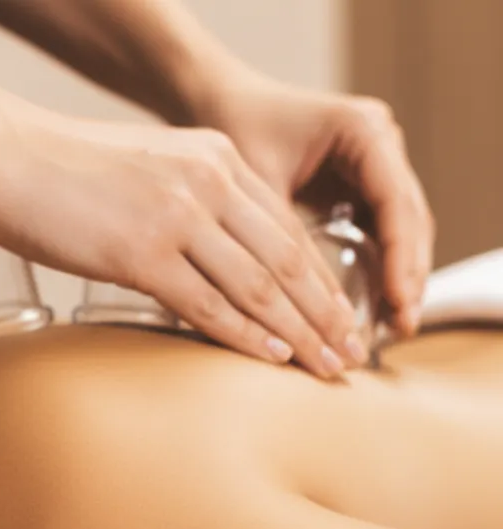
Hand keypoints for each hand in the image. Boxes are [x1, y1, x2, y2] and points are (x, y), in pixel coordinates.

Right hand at [0, 107, 362, 377]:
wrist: (6, 155)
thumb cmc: (61, 169)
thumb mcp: (145, 167)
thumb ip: (184, 202)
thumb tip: (202, 255)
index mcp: (216, 157)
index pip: (287, 229)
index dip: (320, 279)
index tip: (338, 315)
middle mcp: (210, 181)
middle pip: (288, 259)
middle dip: (325, 313)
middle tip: (349, 352)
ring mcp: (178, 217)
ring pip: (259, 285)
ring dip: (299, 333)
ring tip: (325, 366)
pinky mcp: (141, 253)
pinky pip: (209, 304)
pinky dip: (246, 336)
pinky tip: (272, 358)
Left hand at [193, 71, 434, 337]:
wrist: (221, 100)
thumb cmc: (234, 130)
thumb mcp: (254, 180)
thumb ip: (277, 230)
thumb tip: (292, 297)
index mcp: (364, 131)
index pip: (394, 201)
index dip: (399, 255)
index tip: (398, 299)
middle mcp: (381, 144)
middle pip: (408, 218)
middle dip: (407, 274)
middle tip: (400, 326)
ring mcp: (376, 165)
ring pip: (401, 230)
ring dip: (399, 277)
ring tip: (393, 327)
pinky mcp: (360, 185)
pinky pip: (380, 231)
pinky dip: (379, 268)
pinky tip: (377, 307)